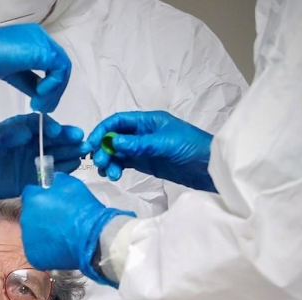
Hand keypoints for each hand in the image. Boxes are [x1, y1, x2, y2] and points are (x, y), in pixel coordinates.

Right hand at [0, 17, 70, 112]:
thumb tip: (39, 96)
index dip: (49, 86)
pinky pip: (60, 70)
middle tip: (43, 109)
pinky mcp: (42, 50)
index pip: (51, 64)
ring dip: (54, 92)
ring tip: (40, 106)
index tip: (39, 104)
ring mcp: (41, 41)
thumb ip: (29, 81)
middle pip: (60, 66)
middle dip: (54, 91)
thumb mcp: (13, 73)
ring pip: (63, 69)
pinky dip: (52, 86)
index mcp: (32, 40)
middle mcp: (39, 37)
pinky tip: (38, 95)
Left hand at [0, 113, 82, 217]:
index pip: (37, 125)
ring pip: (52, 155)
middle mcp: (25, 144)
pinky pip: (46, 174)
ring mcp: (28, 161)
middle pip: (50, 139)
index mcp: (15, 129)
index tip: (58, 131)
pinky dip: (59, 171)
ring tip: (82, 153)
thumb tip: (24, 133)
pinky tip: (72, 168)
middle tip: (81, 140)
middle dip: (66, 139)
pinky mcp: (27, 179)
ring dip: (68, 154)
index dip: (49, 127)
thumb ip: (1, 134)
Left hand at [20, 173, 133, 282]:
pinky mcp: (33, 256)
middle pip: (30, 215)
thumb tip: (51, 183)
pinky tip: (59, 247)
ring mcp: (28, 240)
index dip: (41, 197)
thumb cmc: (84, 209)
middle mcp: (25, 219)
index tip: (51, 202)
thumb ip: (56, 181)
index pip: (30, 194)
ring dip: (42, 233)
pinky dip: (46, 250)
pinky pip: (37, 250)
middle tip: (59, 220)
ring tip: (61, 235)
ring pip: (32, 233)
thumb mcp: (71, 184)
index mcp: (32, 200)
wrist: (93, 238)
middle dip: (41, 216)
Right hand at [83, 111, 215, 190]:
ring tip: (109, 175)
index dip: (102, 131)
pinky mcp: (146, 163)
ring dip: (109, 161)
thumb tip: (114, 142)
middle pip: (114, 137)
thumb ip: (140, 144)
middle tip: (100, 164)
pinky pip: (125, 163)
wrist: (211, 168)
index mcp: (148, 121)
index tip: (91, 145)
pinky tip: (113, 176)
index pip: (118, 122)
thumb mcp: (166, 144)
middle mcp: (142, 133)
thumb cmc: (192, 148)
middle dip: (104, 149)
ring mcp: (143, 149)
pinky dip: (116, 168)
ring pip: (117, 152)